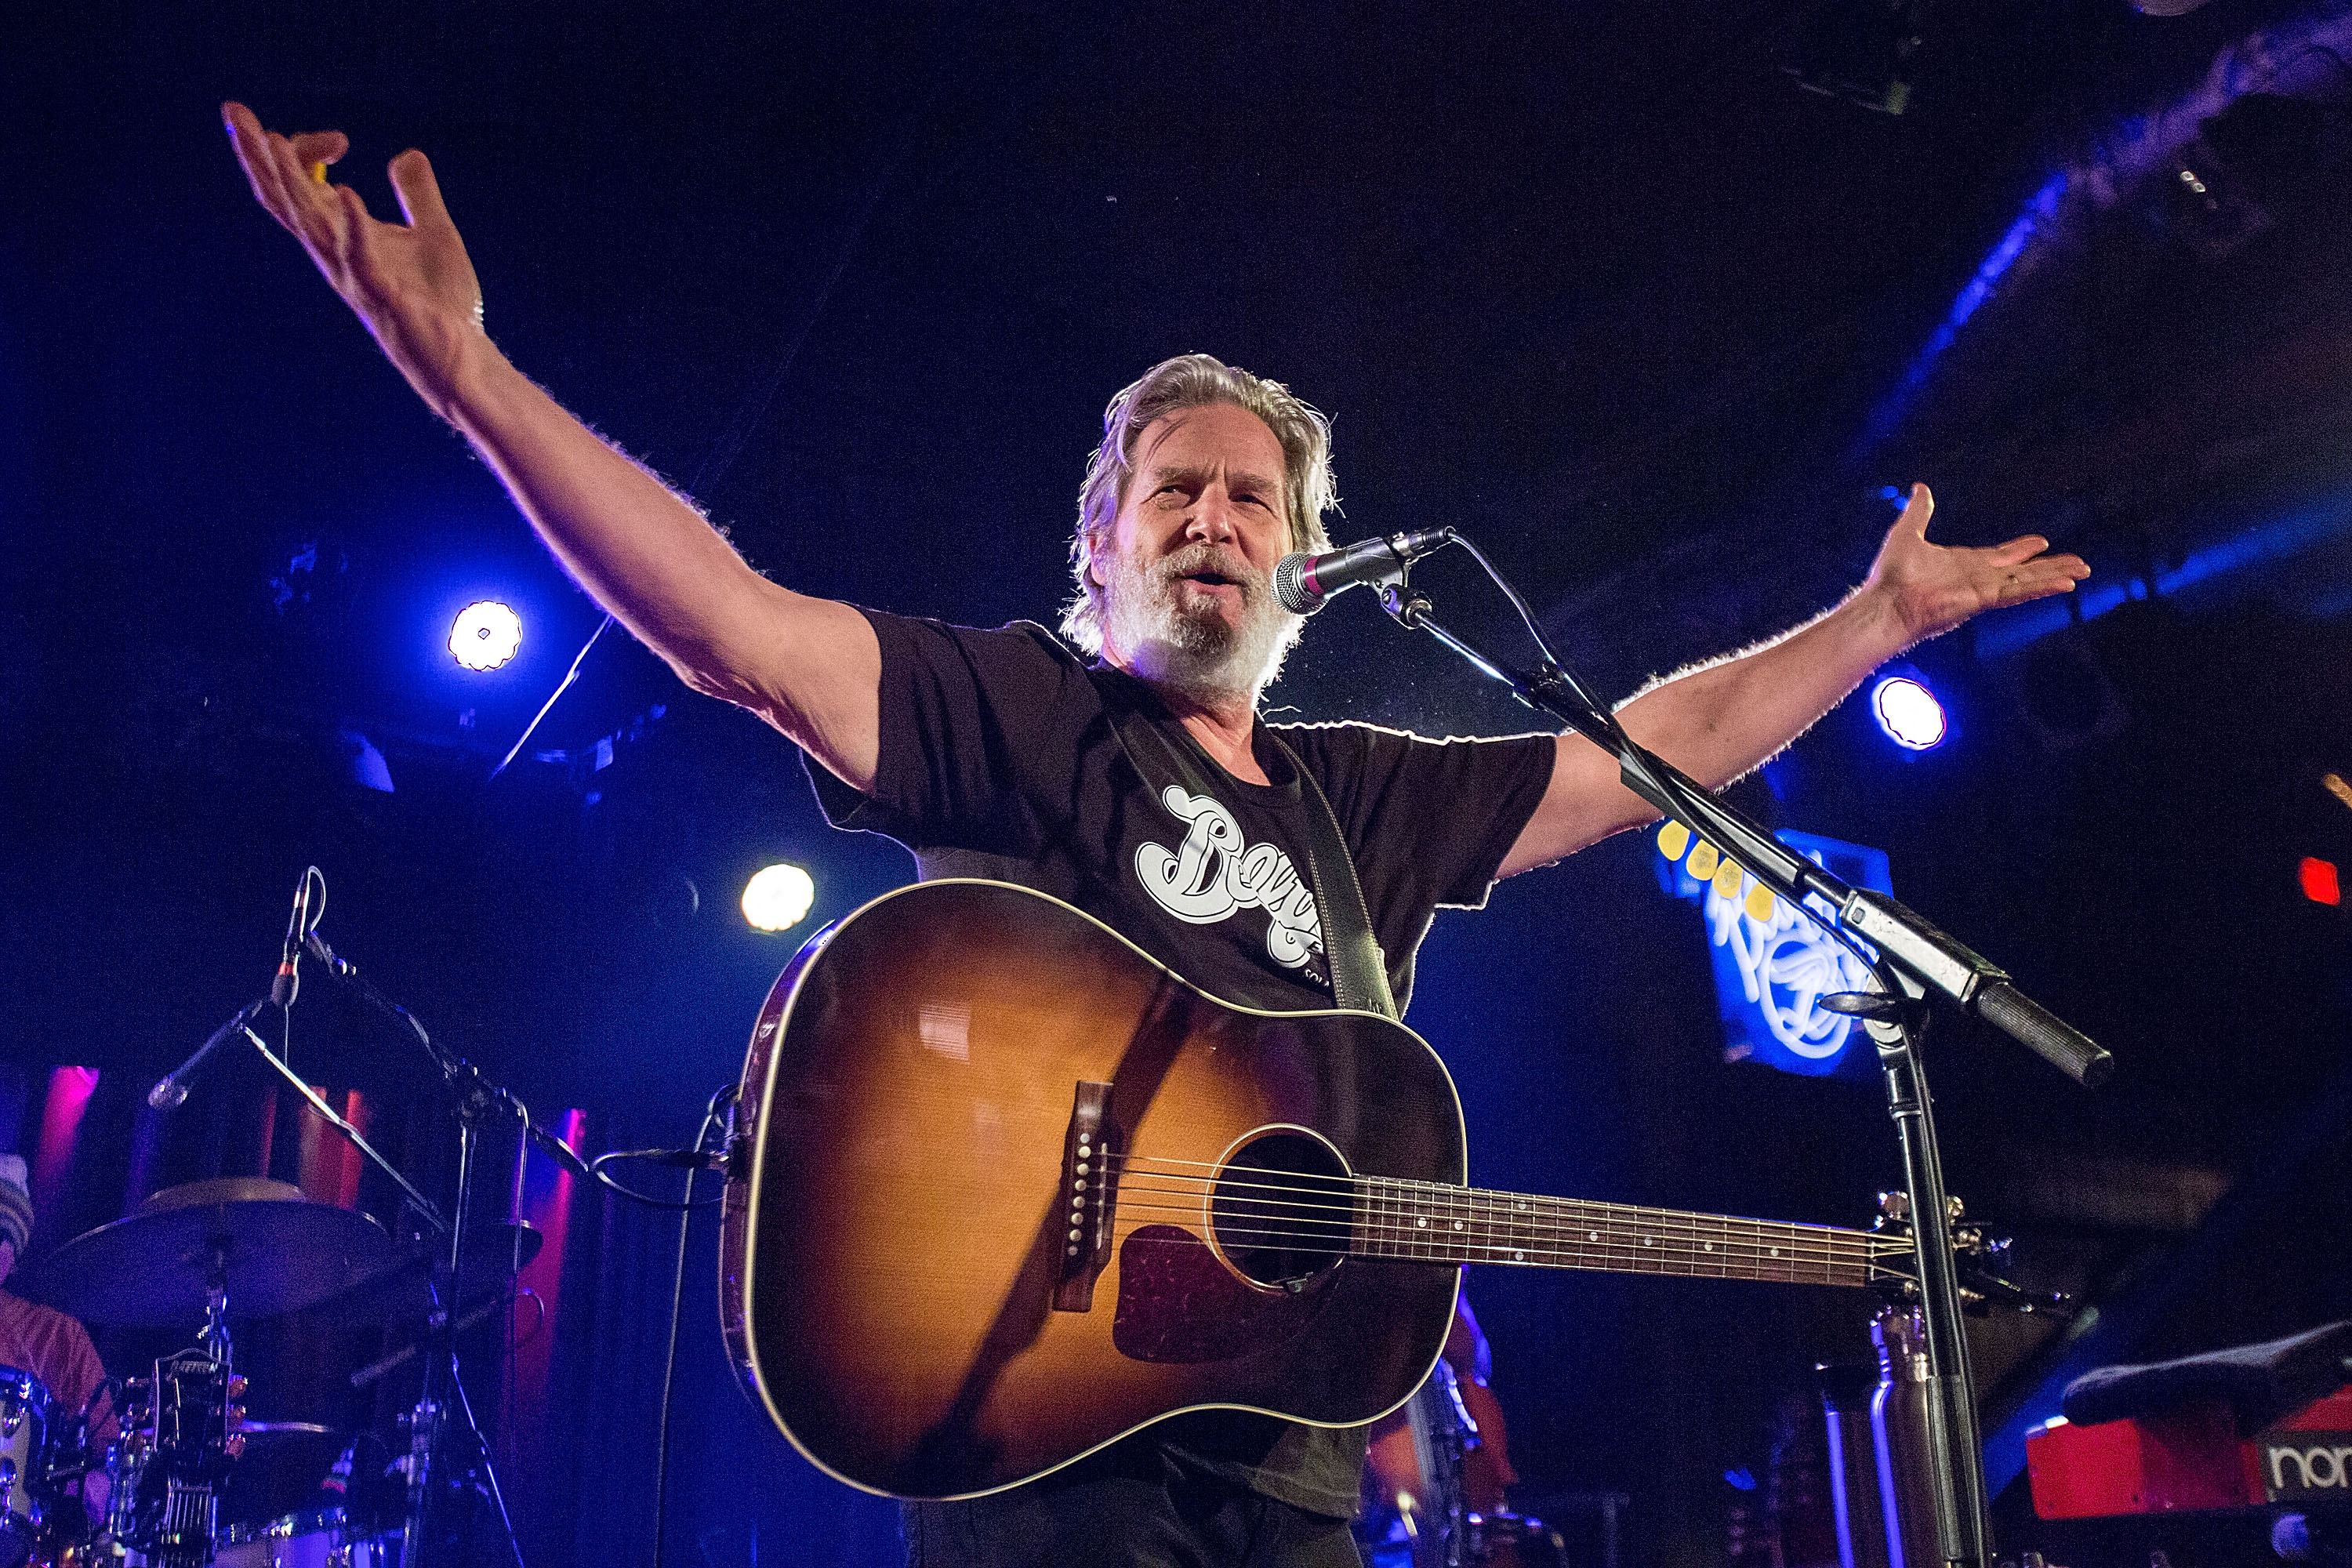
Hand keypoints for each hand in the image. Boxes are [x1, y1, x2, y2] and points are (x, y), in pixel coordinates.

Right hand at [222, 101, 485, 410]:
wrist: (462, 357)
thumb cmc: (442, 304)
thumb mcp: (433, 234)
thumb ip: (417, 196)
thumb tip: (405, 154)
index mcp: (342, 238)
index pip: (303, 187)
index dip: (306, 153)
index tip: (338, 138)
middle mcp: (336, 256)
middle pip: (285, 200)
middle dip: (259, 156)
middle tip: (234, 111)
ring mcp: (354, 277)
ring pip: (310, 224)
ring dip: (293, 181)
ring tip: (275, 140)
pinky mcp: (383, 297)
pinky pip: (361, 258)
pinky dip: (354, 225)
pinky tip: (349, 193)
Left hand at [1864, 483, 2089, 646]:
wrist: (1883, 601)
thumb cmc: (1890, 574)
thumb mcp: (1907, 532)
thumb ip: (1919, 511)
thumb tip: (1921, 487)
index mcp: (1962, 563)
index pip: (2000, 555)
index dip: (2021, 549)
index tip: (2041, 542)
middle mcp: (1977, 577)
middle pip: (2022, 570)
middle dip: (2050, 566)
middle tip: (2077, 563)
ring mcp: (1982, 589)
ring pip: (2027, 581)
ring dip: (2054, 575)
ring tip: (2081, 572)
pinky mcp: (1983, 599)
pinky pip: (2019, 592)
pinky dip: (2042, 588)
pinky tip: (2065, 585)